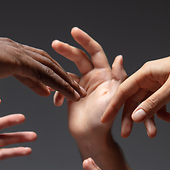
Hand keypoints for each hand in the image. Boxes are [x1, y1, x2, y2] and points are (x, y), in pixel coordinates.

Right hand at [0, 33, 85, 99]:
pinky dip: (59, 84)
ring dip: (65, 81)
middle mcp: (13, 50)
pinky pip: (45, 74)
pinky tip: (70, 93)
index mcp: (3, 54)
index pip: (28, 66)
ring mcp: (16, 53)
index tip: (50, 90)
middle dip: (60, 77)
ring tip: (78, 94)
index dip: (41, 79)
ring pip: (49, 68)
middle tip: (73, 89)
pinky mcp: (18, 60)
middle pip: (44, 63)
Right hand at [51, 27, 126, 141]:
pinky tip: (56, 101)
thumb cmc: (105, 120)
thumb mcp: (114, 98)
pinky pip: (60, 87)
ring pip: (67, 72)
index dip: (85, 40)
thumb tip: (119, 57)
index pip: (95, 51)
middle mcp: (93, 77)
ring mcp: (81, 86)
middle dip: (67, 50)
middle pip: (79, 57)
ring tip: (49, 77)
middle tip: (55, 44)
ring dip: (58, 72)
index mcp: (104, 75)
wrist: (91, 137)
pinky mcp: (71, 95)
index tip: (74, 32)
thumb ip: (118, 78)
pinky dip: (57, 92)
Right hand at [101, 41, 169, 137]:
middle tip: (126, 134)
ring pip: (146, 105)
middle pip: (134, 100)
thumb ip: (153, 104)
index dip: (113, 106)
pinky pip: (158, 104)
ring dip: (148, 119)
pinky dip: (160, 113)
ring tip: (152, 134)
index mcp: (146, 72)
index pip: (124, 91)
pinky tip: (166, 119)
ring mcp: (158, 83)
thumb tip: (135, 117)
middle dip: (130, 118)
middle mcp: (149, 78)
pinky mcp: (167, 88)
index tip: (104, 119)